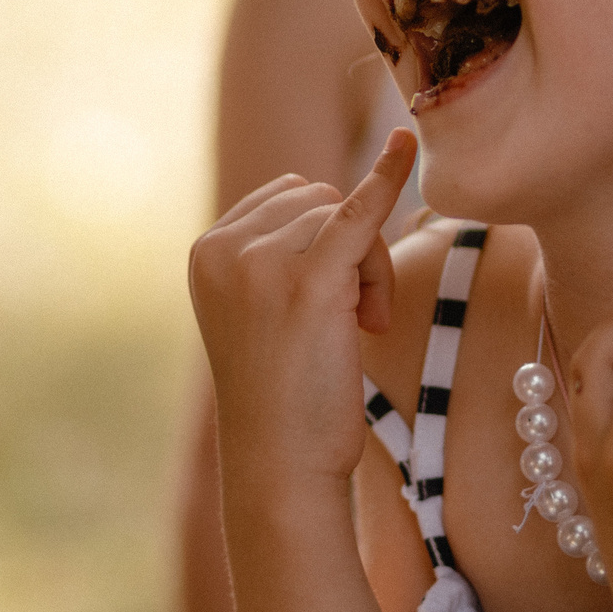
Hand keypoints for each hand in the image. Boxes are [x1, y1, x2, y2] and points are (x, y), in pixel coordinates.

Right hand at [188, 131, 414, 486]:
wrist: (281, 466)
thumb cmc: (283, 394)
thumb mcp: (259, 312)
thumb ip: (277, 254)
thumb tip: (340, 195)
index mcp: (206, 250)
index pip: (288, 198)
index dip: (323, 240)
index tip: (323, 303)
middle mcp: (226, 249)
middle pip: (320, 200)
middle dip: (350, 251)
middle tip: (351, 323)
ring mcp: (263, 263)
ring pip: (347, 217)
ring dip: (371, 272)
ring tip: (355, 332)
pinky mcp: (310, 284)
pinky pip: (359, 213)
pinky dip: (387, 178)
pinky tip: (407, 145)